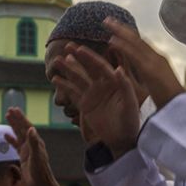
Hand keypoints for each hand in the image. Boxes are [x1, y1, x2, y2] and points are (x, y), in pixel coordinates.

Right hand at [4, 107, 58, 185]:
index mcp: (36, 142)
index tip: (14, 109)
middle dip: (16, 119)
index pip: (27, 126)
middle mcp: (32, 143)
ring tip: (7, 117)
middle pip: (23, 128)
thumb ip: (34, 143)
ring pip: (19, 134)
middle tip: (9, 109)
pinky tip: (5, 135)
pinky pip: (16, 144)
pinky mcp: (24, 156)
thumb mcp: (36, 157)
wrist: (41, 184)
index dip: (20, 118)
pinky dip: (11, 139)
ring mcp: (28, 149)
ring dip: (13, 126)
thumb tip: (31, 128)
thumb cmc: (40, 172)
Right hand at [50, 41, 142, 158]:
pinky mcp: (85, 105)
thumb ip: (124, 86)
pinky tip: (55, 79)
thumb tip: (118, 69)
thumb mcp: (130, 103)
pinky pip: (73, 93)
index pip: (101, 66)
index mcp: (114, 82)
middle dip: (78, 57)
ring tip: (57, 61)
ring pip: (78, 78)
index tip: (79, 49)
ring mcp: (93, 94)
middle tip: (66, 46)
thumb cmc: (131, 122)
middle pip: (88, 68)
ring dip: (68, 69)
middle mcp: (103, 85)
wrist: (122, 140)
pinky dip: (64, 86)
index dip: (90, 57)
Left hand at [103, 18, 184, 108]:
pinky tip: (111, 40)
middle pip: (137, 39)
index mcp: (159, 61)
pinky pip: (133, 55)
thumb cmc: (171, 102)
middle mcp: (157, 58)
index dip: (130, 35)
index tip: (119, 28)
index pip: (142, 44)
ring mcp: (154, 62)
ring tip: (106, 22)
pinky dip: (122, 46)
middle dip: (122, 28)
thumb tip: (145, 76)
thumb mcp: (159, 85)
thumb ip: (151, 78)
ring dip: (119, 31)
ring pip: (135, 42)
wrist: (182, 110)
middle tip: (108, 19)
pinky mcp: (150, 70)